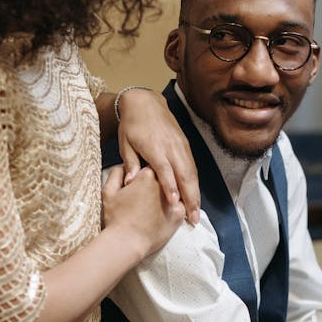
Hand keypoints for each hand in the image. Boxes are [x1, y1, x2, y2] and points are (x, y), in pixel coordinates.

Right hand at [102, 164, 185, 259]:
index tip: (140, 184)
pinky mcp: (179, 215)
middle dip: (158, 184)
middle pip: (165, 178)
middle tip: (146, 197)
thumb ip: (117, 173)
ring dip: (168, 195)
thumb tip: (125, 167)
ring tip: (155, 207)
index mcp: (147, 175)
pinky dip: (175, 209)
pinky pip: (181, 206)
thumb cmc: (115, 219)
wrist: (126, 243)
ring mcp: (174, 199)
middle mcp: (163, 184)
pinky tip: (164, 215)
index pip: (152, 166)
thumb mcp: (108, 191)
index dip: (145, 175)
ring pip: (175, 192)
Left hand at [116, 89, 199, 224]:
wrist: (144, 102)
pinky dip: (195, 183)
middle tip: (192, 218)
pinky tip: (195, 196)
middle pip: (184, 175)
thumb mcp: (125, 143)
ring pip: (192, 172)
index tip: (174, 204)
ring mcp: (181, 146)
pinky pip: (193, 166)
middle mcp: (171, 146)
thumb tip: (130, 183)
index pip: (165, 170)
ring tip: (196, 213)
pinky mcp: (185, 145)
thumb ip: (130, 163)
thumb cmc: (131, 125)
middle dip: (190, 198)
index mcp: (155, 146)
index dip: (170, 187)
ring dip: (195, 193)